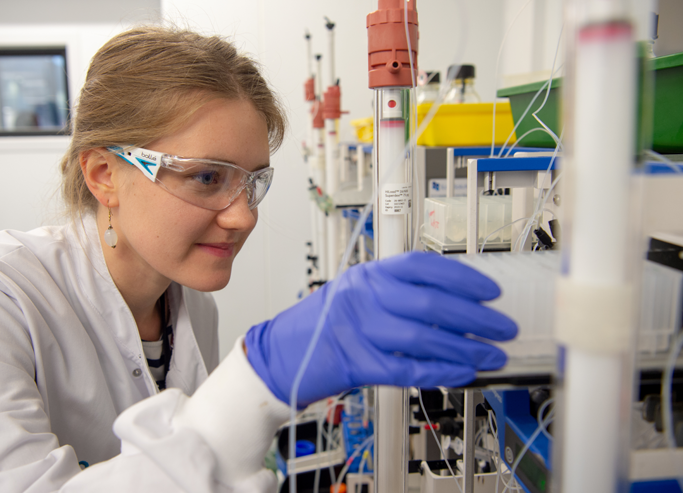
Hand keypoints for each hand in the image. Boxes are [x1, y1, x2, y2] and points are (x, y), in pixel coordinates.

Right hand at [245, 251, 517, 407]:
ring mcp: (357, 330)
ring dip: (465, 349)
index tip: (490, 291)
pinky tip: (462, 374)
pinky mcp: (355, 364)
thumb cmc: (323, 326)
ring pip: (423, 339)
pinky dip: (439, 372)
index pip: (423, 267)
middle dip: (475, 317)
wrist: (282, 355)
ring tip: (492, 355)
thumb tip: (455, 306)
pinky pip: (407, 369)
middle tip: (502, 327)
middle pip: (430, 304)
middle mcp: (363, 297)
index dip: (463, 278)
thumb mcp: (358, 295)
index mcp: (368, 275)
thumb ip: (398, 295)